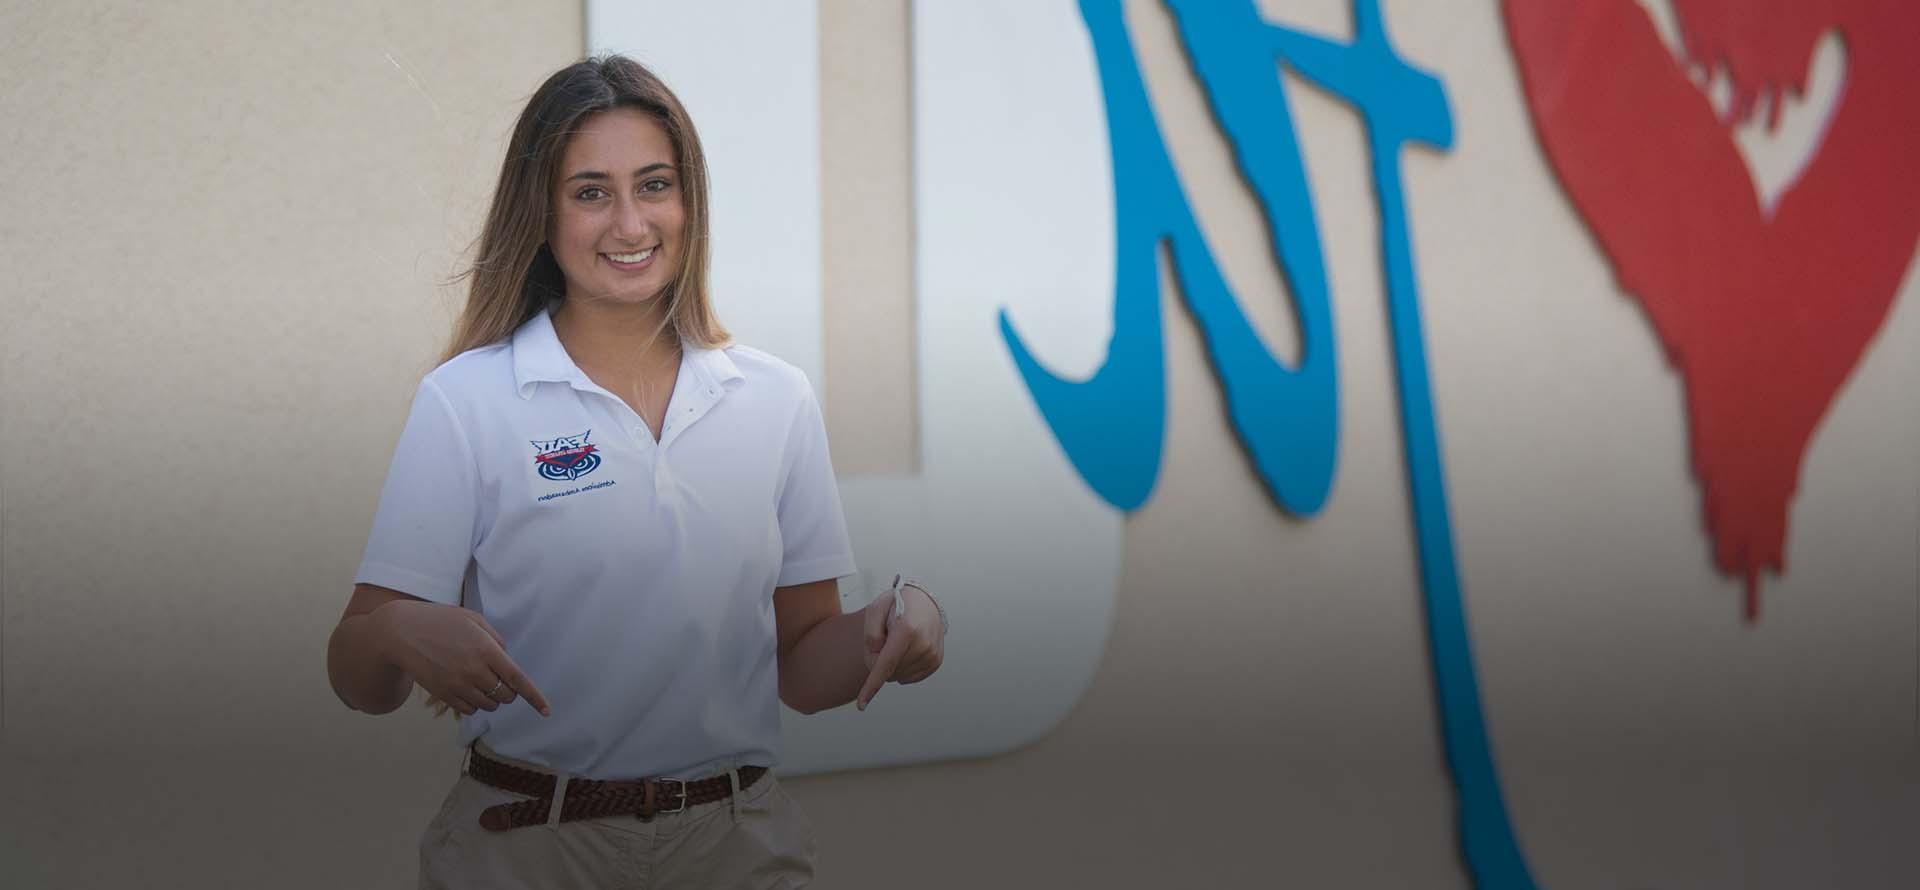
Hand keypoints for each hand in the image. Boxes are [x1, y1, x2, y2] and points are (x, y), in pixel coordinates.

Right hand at [373, 600, 550, 716]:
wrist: (401, 633)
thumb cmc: (439, 621)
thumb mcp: (472, 619)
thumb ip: (495, 639)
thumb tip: (506, 659)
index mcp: (486, 650)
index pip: (518, 679)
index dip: (535, 697)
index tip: (547, 711)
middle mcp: (474, 671)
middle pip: (506, 695)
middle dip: (509, 690)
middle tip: (498, 676)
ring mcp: (457, 685)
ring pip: (489, 705)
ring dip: (492, 697)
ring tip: (479, 680)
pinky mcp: (443, 695)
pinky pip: (470, 710)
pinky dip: (475, 704)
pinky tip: (467, 688)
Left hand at [855, 584, 944, 709]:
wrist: (924, 600)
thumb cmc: (897, 604)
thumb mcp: (875, 610)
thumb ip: (870, 636)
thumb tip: (876, 664)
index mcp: (907, 630)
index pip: (885, 664)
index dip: (872, 686)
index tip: (861, 705)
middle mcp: (924, 644)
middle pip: (889, 671)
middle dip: (880, 660)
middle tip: (886, 637)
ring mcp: (932, 654)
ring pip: (899, 676)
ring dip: (892, 664)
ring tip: (899, 641)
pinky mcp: (936, 661)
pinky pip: (910, 677)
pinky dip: (902, 668)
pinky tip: (906, 651)